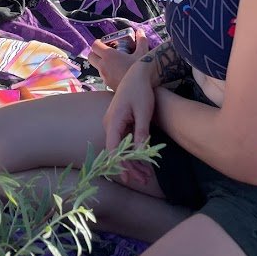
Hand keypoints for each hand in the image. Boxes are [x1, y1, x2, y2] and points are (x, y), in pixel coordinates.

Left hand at [88, 28, 150, 90]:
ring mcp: (104, 76)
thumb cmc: (140, 71)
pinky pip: (103, 76)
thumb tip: (140, 31)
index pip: (94, 45)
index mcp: (108, 56)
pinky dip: (107, 72)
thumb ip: (141, 41)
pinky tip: (119, 72)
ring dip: (102, 63)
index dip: (98, 42)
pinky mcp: (108, 85)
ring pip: (97, 66)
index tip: (105, 42)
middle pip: (91, 56)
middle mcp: (103, 66)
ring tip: (115, 62)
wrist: (139, 91)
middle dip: (96, 53)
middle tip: (107, 51)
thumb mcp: (143, 53)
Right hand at [102, 65, 154, 184]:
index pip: (113, 148)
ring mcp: (113, 124)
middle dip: (130, 167)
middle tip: (144, 180)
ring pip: (121, 148)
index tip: (129, 178)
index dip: (120, 164)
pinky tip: (144, 161)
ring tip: (147, 175)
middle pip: (117, 151)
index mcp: (113, 121)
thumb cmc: (141, 91)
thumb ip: (141, 132)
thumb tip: (140, 152)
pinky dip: (133, 151)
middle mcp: (109, 124)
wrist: (138, 75)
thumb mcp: (143, 112)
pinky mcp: (119, 123)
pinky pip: (124, 141)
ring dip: (132, 161)